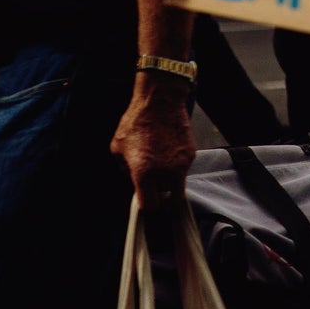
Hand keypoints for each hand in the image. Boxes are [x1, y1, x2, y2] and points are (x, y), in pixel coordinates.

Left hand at [112, 84, 195, 210]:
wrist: (160, 102)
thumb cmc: (136, 122)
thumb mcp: (118, 147)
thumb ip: (125, 168)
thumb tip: (130, 176)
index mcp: (144, 174)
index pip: (150, 206)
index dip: (147, 206)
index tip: (145, 201)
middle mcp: (166, 173)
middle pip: (169, 200)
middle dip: (162, 196)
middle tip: (155, 188)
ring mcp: (181, 165)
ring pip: (178, 184)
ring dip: (170, 181)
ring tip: (160, 163)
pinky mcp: (191, 155)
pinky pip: (183, 168)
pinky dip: (176, 166)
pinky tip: (167, 151)